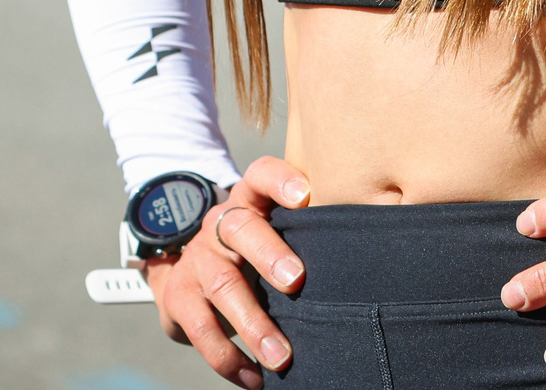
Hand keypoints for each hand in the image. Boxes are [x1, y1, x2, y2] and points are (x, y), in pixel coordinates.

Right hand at [144, 155, 309, 386]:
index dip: (280, 180)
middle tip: (297, 281)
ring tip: (281, 356)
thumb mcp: (271, 231)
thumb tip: (366, 260)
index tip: (305, 196)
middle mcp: (220, 225)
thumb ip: (304, 233)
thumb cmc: (251, 251)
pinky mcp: (179, 297)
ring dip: (254, 324)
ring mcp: (198, 260)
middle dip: (269, 255)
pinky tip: (254, 377)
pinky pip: (202, 329)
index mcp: (249, 201)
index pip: (260, 175)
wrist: (186, 268)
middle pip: (241, 229)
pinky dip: (228, 358)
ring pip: (223, 286)